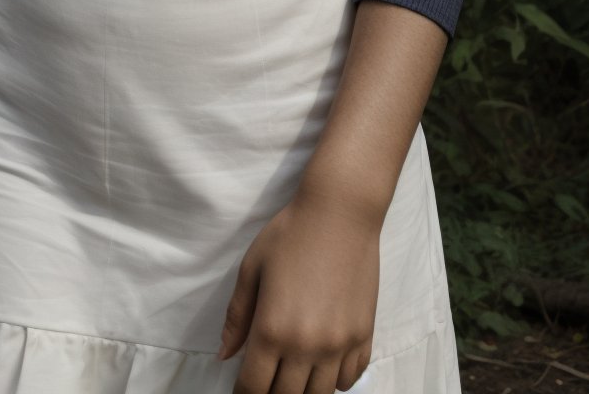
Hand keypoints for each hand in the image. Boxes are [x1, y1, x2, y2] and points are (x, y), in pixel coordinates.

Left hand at [217, 188, 380, 392]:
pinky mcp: (364, 335)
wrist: (340, 212)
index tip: (242, 389)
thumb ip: (237, 316)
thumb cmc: (290, 234)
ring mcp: (339, 344)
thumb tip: (225, 356)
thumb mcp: (252, 269)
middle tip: (267, 377)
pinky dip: (334, 380)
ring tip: (294, 373)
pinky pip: (349, 379)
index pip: (254, 388)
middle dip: (271, 392)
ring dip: (303, 390)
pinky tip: (323, 362)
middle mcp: (307, 345)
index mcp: (272, 329)